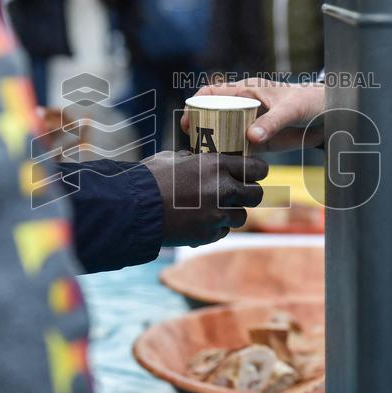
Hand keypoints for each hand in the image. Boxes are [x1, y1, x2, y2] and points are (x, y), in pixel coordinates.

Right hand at [143, 151, 267, 247]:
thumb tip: (199, 158)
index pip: (257, 168)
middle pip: (256, 194)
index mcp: (216, 164)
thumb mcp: (174, 158)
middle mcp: (222, 189)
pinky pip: (223, 231)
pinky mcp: (208, 234)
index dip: (258, 171)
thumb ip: (194, 159)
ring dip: (232, 213)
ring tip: (215, 209)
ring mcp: (217, 214)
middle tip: (240, 193)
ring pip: (241, 216)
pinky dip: (216, 227)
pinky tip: (200, 221)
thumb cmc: (150, 178)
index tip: (255, 173)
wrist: (134, 208)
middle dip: (249, 194)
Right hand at [181, 79, 325, 152]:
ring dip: (213, 145)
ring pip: (222, 132)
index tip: (188, 121)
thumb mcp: (292, 110)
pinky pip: (238, 146)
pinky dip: (230, 155)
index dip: (195, 104)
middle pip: (212, 115)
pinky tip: (225, 167)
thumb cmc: (311, 101)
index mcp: (246, 90)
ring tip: (205, 160)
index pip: (211, 92)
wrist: (333, 112)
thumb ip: (273, 122)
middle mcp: (244, 106)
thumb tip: (250, 138)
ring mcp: (250, 123)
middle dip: (199, 129)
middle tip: (194, 146)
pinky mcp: (259, 139)